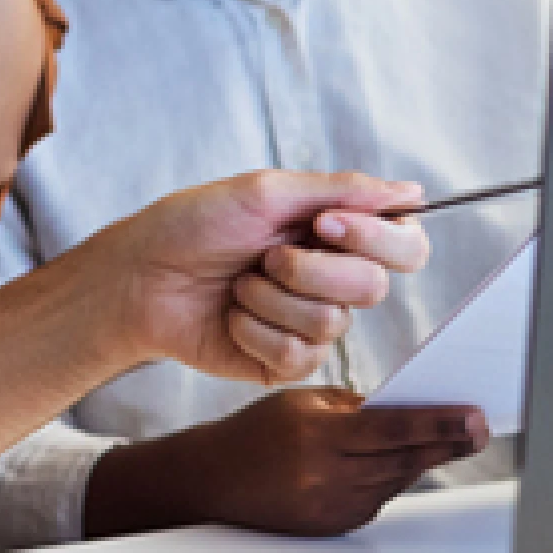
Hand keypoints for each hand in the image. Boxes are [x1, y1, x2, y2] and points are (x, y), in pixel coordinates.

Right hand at [87, 390, 489, 539]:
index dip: (439, 423)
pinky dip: (395, 477)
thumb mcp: (303, 402)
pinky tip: (409, 460)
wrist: (213, 483)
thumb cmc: (257, 433)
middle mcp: (327, 477)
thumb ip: (356, 408)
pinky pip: (379, 498)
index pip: (393, 428)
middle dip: (447, 442)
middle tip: (481, 427)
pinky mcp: (335, 527)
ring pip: (397, 480)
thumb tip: (409, 412)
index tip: (475, 416)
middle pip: (404, 458)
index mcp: (318, 436)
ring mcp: (332, 508)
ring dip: (426, 458)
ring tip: (456, 436)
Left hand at [99, 171, 431, 385]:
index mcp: (336, 233)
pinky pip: (299, 355)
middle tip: (265, 255)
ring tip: (238, 283)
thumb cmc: (195, 224)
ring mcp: (309, 323)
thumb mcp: (266, 192)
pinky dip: (255, 329)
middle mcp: (331, 278)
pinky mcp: (283, 361)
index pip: (405, 244)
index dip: (378, 238)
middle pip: (374, 287)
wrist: (140, 275)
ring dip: (271, 297)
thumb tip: (412, 192)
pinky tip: (231, 315)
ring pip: (332, 322)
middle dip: (311, 269)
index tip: (323, 225)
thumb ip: (342, 191)